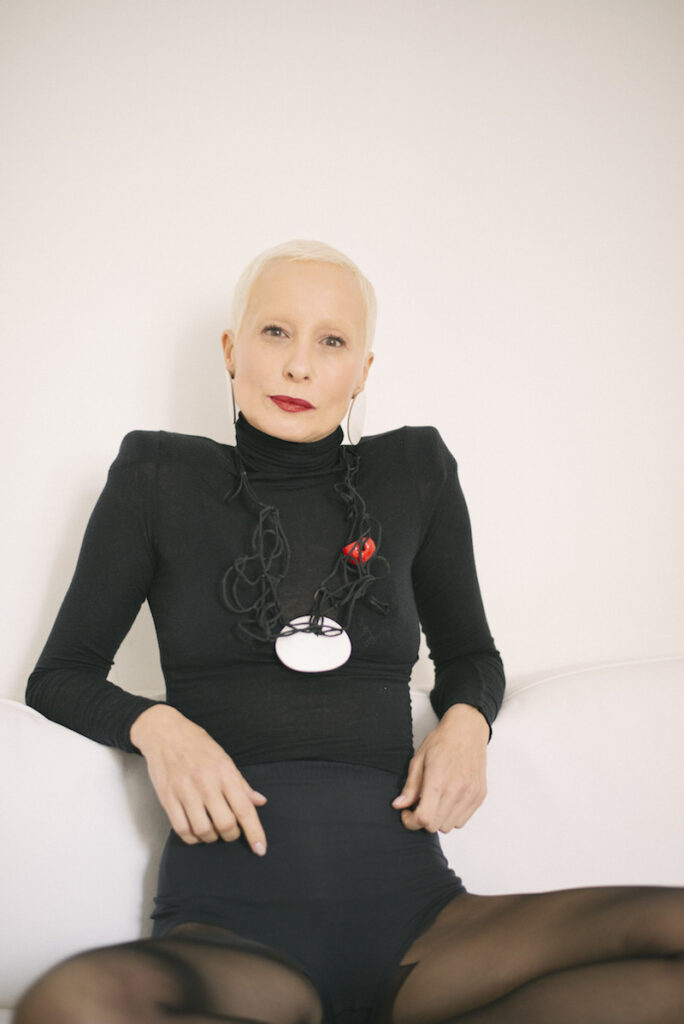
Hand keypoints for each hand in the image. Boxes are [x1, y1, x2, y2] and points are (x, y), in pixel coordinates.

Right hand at [130, 705, 267, 852]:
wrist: (165, 732)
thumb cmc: (197, 745)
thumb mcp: (224, 758)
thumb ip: (241, 784)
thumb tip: (260, 802)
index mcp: (224, 772)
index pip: (244, 808)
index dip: (255, 832)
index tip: (260, 849)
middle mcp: (206, 782)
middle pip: (225, 824)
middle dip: (231, 835)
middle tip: (230, 832)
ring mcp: (185, 791)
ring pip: (203, 830)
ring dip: (212, 838)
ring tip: (213, 831)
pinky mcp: (167, 798)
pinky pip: (182, 829)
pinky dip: (192, 838)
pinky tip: (196, 833)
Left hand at [392, 703, 488, 832]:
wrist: (467, 730)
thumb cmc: (442, 741)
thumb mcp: (418, 759)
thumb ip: (410, 786)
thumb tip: (399, 805)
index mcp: (439, 779)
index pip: (425, 818)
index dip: (411, 821)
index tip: (407, 813)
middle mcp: (457, 789)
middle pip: (435, 826)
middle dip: (422, 820)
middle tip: (418, 805)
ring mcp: (471, 794)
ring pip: (449, 826)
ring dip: (438, 819)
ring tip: (434, 800)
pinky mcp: (479, 796)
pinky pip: (462, 820)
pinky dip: (452, 815)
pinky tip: (447, 799)